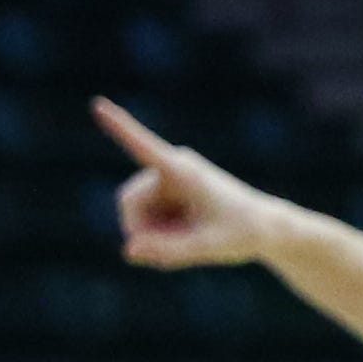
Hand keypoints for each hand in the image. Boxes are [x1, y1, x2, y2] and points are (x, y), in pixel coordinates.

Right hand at [92, 96, 301, 269]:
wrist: (264, 228)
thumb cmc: (242, 233)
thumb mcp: (208, 248)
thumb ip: (170, 252)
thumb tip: (129, 250)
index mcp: (182, 171)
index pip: (145, 148)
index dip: (120, 128)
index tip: (98, 105)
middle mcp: (170, 167)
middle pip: (129, 203)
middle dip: (140, 231)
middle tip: (166, 257)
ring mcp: (165, 179)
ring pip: (134, 214)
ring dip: (151, 236)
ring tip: (186, 245)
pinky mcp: (165, 192)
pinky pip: (144, 218)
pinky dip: (155, 235)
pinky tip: (181, 240)